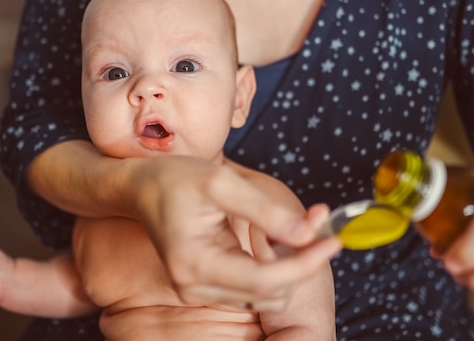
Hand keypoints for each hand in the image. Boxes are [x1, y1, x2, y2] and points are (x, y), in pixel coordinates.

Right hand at [131, 156, 340, 310]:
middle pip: (271, 293)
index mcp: (196, 263)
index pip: (267, 280)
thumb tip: (309, 232)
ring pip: (265, 294)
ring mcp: (198, 290)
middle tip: (315, 221)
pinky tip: (273, 238)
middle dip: (301, 261)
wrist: (138, 188)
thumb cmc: (174, 179)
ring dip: (289, 265)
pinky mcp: (205, 285)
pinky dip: (273, 266)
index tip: (334, 240)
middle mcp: (196, 286)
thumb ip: (266, 210)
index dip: (306, 262)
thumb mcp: (221, 183)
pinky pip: (252, 287)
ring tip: (292, 226)